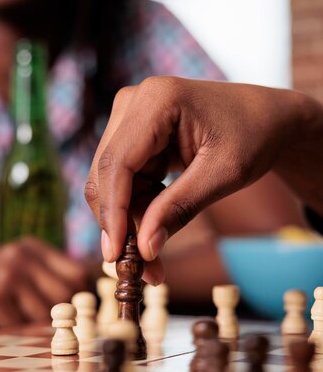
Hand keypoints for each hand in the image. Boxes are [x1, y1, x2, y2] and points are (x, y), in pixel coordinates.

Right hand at [0, 237, 88, 334]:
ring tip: (23, 318)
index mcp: (31, 247)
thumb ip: (52, 274)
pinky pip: (24, 326)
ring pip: (47, 314)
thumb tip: (93, 295)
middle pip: (66, 294)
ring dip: (40, 325)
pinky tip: (6, 322)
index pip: (77, 273)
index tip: (79, 308)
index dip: (83, 295)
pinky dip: (19, 331)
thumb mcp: (20, 266)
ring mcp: (5, 278)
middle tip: (55, 321)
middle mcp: (20, 257)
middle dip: (65, 314)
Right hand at [85, 77, 318, 283]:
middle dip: (119, 225)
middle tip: (142, 271)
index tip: (116, 255)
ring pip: (110, 184)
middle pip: (106, 174)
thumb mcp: (224, 174)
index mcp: (156, 100)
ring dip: (128, 224)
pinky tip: (156, 230)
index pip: (118, 163)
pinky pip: (123, 183)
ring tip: (155, 262)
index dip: (113, 212)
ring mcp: (130, 119)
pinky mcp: (133, 137)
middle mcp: (133, 103)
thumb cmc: (253, 136)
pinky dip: (137, 212)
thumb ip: (180, 208)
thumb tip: (144, 250)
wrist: (265, 118)